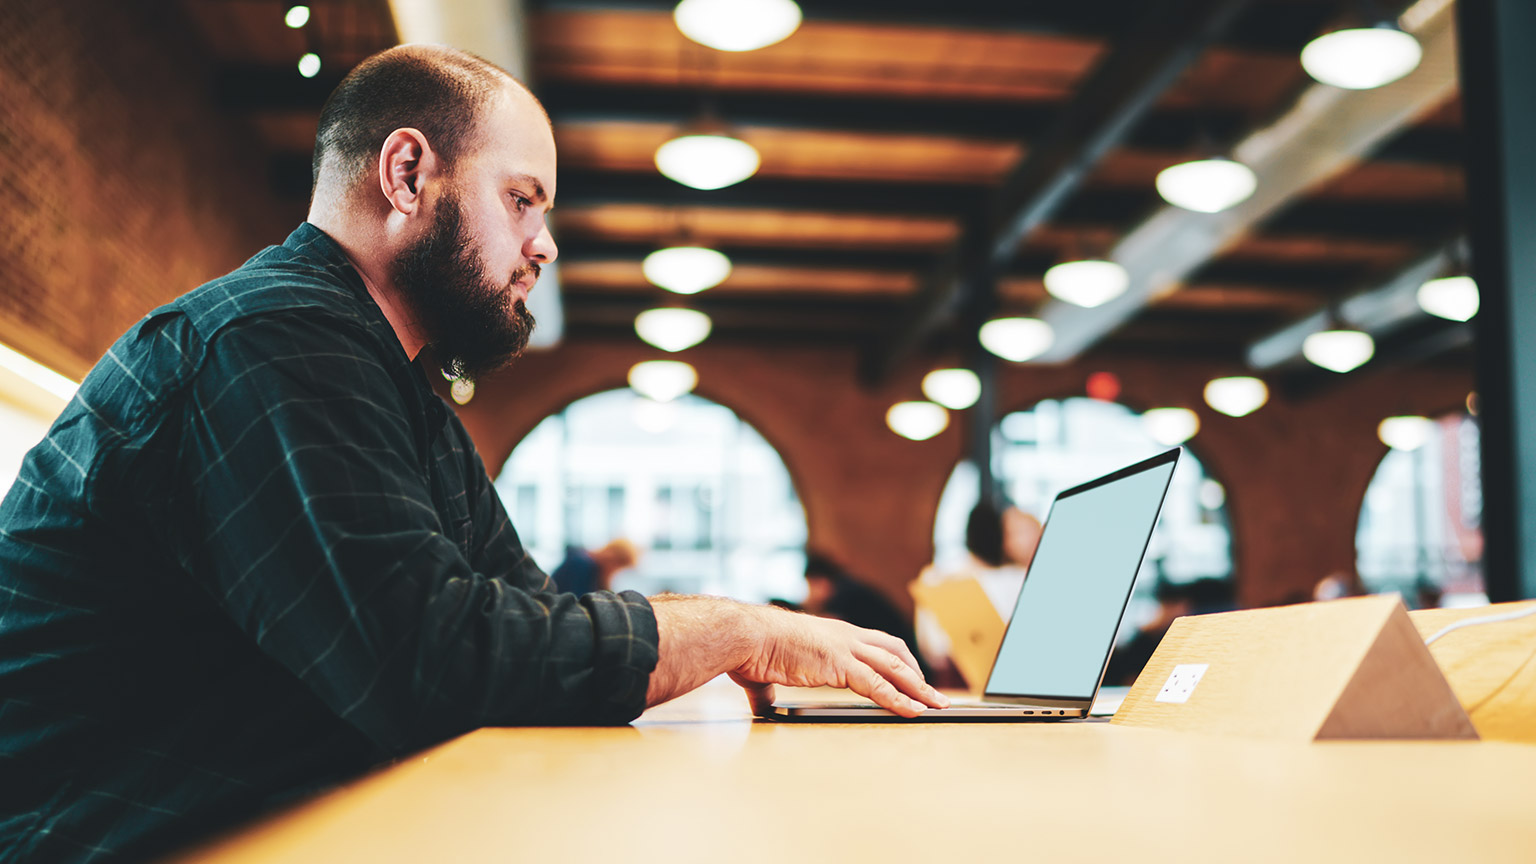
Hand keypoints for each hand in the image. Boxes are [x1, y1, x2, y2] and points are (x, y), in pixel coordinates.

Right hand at [729, 606, 949, 717]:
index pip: (876, 644)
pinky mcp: (840, 664)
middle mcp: (844, 636)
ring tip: (936, 704)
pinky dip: (899, 699)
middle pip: (895, 652)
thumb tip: (763, 704)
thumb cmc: (751, 648)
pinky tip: (913, 710)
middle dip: (916, 673)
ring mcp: (845, 648)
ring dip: (918, 687)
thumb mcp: (765, 669)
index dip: (896, 660)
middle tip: (932, 693)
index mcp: (831, 634)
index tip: (910, 676)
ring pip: (894, 667)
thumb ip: (769, 688)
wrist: (746, 636)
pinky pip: (878, 684)